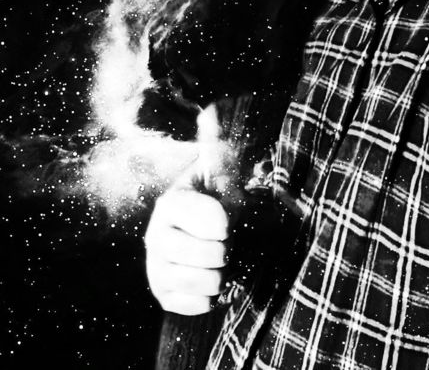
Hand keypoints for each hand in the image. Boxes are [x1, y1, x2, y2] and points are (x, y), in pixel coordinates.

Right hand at [145, 172, 230, 315]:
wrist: (204, 215)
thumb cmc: (215, 192)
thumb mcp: (222, 171)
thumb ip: (226, 178)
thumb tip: (226, 212)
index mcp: (169, 204)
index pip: (206, 219)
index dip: (224, 224)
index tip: (226, 223)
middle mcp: (156, 237)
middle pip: (204, 254)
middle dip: (224, 249)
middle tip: (225, 242)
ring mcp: (156, 267)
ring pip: (196, 281)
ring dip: (218, 274)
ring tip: (219, 262)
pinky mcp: (164, 294)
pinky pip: (191, 304)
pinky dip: (209, 297)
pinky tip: (211, 281)